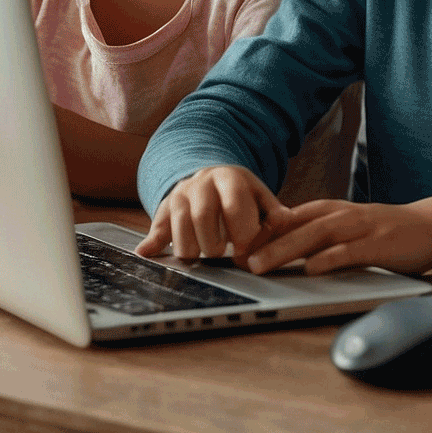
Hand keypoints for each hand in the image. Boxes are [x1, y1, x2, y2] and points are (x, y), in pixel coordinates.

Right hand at [136, 165, 286, 265]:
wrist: (210, 177)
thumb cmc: (241, 195)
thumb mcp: (260, 196)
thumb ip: (274, 211)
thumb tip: (285, 221)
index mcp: (229, 177)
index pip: (234, 204)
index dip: (242, 232)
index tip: (244, 251)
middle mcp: (201, 183)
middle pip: (203, 217)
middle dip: (214, 244)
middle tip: (222, 255)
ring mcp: (180, 195)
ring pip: (179, 227)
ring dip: (191, 250)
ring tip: (204, 255)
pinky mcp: (163, 210)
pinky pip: (156, 227)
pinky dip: (151, 243)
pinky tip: (146, 254)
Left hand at [244, 195, 431, 276]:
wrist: (431, 227)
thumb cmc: (384, 232)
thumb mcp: (347, 227)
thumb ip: (317, 234)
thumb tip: (276, 250)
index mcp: (331, 210)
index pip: (289, 217)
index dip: (261, 231)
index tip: (235, 247)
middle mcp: (343, 214)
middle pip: (297, 226)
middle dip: (265, 242)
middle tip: (239, 259)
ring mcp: (361, 228)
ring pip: (317, 236)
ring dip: (285, 249)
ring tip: (261, 265)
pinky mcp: (379, 245)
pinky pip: (350, 251)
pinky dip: (329, 258)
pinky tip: (311, 269)